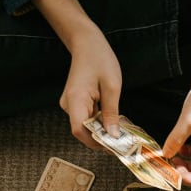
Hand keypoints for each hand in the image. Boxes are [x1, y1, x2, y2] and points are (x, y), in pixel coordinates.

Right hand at [62, 28, 121, 149]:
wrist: (86, 43)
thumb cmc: (100, 59)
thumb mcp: (112, 86)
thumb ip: (111, 112)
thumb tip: (113, 135)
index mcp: (75, 100)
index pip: (79, 130)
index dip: (95, 142)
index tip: (113, 147)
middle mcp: (68, 104)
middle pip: (83, 131)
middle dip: (101, 139)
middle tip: (122, 143)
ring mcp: (70, 104)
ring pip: (85, 125)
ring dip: (101, 131)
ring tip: (120, 133)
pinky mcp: (75, 103)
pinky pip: (86, 118)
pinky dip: (99, 122)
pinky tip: (112, 122)